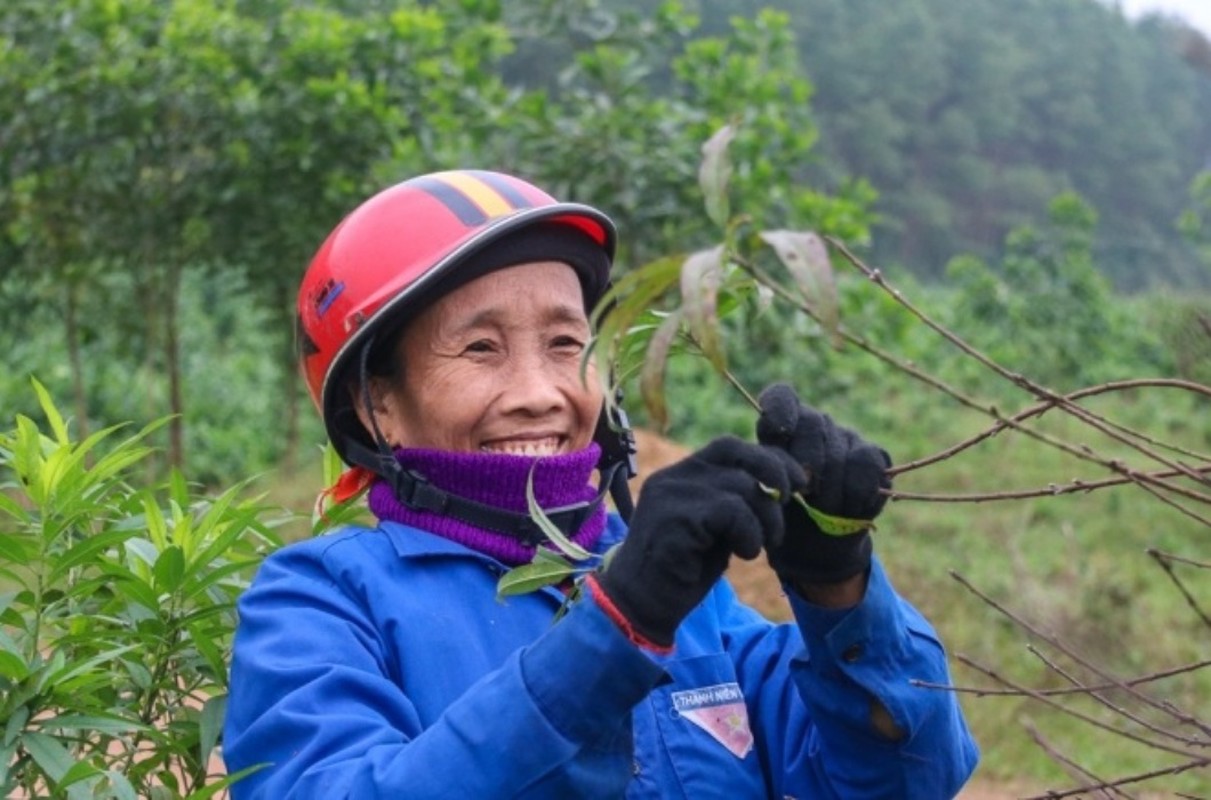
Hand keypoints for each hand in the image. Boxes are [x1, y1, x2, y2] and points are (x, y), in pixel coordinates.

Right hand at [590, 436, 805, 649]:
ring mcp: (670, 493)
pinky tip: (744, 554)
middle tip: (785, 506)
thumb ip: (736, 503)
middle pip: (737, 453)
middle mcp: (673, 476)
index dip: (768, 459)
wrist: (643, 606)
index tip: (797, 482)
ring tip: (760, 546)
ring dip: (765, 519)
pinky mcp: (673, 516)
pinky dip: (749, 533)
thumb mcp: (716, 529)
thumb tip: (782, 484)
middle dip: (774, 475)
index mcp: (681, 474)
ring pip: (741, 486)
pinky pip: (731, 511)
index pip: (730, 447)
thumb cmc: (683, 571)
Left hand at [755, 383, 891, 585]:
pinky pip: (865, 465)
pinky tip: (848, 509)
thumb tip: (790, 464)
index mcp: (781, 428)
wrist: (813, 547)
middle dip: (804, 462)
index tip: (778, 433)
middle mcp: (815, 425)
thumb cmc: (783, 516)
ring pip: (838, 450)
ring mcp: (847, 437)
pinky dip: (854, 494)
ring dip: (828, 489)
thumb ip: (770, 469)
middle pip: (811, 422)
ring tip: (822, 509)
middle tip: (802, 493)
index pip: (781, 397)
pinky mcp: (875, 457)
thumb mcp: (764, 494)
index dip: (780, 409)